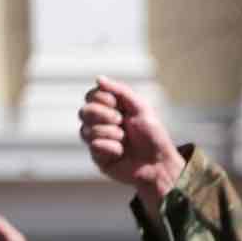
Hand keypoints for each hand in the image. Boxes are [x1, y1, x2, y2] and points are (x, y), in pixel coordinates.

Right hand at [79, 76, 183, 225]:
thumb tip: (98, 78)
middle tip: (121, 122)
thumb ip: (120, 91)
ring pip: (86, 130)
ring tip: (125, 140)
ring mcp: (97, 140)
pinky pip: (95, 146)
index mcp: (110, 110)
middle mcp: (100, 124)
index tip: (118, 106)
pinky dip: (112, 148)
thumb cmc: (152, 135)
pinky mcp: (97, 157)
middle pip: (84, 112)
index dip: (102, 99)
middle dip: (104, 115)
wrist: (158, 162)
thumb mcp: (140, 107)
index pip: (90, 96)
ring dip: (111, 133)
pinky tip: (121, 153)